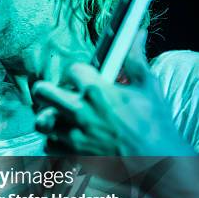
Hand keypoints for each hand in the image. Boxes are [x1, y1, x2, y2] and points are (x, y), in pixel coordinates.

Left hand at [32, 32, 187, 156]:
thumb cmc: (154, 125)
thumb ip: (135, 60)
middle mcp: (79, 111)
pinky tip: (66, 138)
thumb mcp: (148, 87)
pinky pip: (49, 145)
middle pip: (42, 91)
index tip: (85, 78)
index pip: (72, 69)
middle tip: (57, 93)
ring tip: (59, 117)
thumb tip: (137, 34)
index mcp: (96, 91)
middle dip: (47, 90)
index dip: (78, 72)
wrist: (157, 163)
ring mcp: (73, 134)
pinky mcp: (72, 154)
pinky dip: (55, 142)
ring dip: (49, 118)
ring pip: (41, 121)